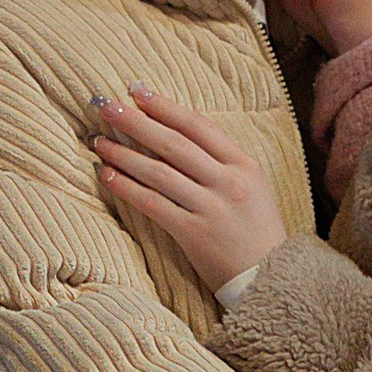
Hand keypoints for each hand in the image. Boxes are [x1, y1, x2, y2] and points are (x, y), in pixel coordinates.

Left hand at [96, 89, 290, 292]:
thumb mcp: (253, 187)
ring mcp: (212, 208)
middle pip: (173, 143)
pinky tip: (107, 175)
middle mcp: (229, 182)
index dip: (165, 107)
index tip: (137, 92)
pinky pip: (153, 204)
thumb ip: (221, 162)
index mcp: (244, 165)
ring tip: (100, 142)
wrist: (271, 279)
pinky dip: (126, 187)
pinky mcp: (194, 234)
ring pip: (159, 172)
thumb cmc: (257, 232)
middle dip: (136, 122)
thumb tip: (175, 134)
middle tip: (106, 106)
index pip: (198, 126)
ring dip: (124, 154)